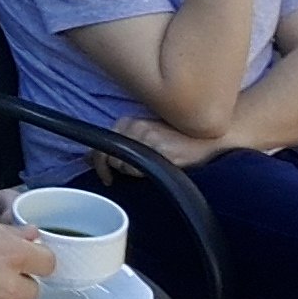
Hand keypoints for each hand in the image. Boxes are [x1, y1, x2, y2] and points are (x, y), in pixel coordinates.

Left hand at [91, 116, 234, 183]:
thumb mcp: (146, 138)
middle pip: (111, 158)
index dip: (99, 164)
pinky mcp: (157, 148)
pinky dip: (146, 174)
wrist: (210, 138)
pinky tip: (162, 166)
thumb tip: (88, 160)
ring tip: (156, 165)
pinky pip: (140, 170)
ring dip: (135, 172)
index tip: (107, 177)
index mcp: (127, 121)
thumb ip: (120, 146)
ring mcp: (144, 136)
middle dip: (121, 168)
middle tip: (143, 169)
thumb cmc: (178, 140)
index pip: (100, 145)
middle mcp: (133, 126)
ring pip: (124, 167)